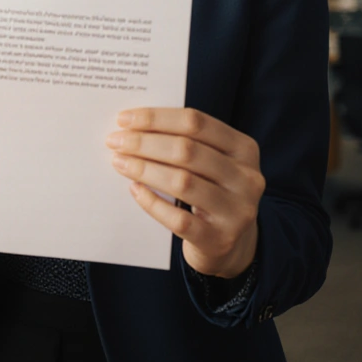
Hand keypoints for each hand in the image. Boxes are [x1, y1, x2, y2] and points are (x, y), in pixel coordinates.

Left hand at [105, 107, 263, 277]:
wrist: (231, 243)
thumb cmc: (210, 190)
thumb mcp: (210, 162)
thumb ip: (184, 142)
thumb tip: (133, 126)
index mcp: (244, 148)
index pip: (195, 122)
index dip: (156, 118)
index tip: (123, 119)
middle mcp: (246, 178)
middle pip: (187, 150)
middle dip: (144, 143)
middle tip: (115, 141)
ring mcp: (237, 211)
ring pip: (183, 182)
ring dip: (144, 169)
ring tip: (120, 162)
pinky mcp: (220, 239)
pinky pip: (179, 219)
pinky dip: (152, 202)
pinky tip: (135, 190)